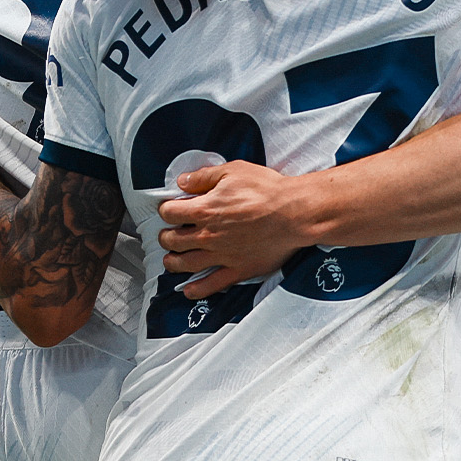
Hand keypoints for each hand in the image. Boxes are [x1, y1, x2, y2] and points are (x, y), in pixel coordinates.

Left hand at [157, 160, 305, 298]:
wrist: (294, 214)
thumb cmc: (266, 189)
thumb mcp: (233, 171)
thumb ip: (204, 177)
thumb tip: (183, 181)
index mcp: (205, 210)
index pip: (170, 212)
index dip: (165, 209)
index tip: (168, 209)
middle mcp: (208, 235)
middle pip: (173, 240)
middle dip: (166, 236)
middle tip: (167, 234)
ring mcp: (222, 255)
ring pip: (186, 264)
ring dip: (173, 262)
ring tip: (171, 259)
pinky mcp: (238, 270)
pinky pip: (212, 285)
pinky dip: (196, 289)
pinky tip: (188, 289)